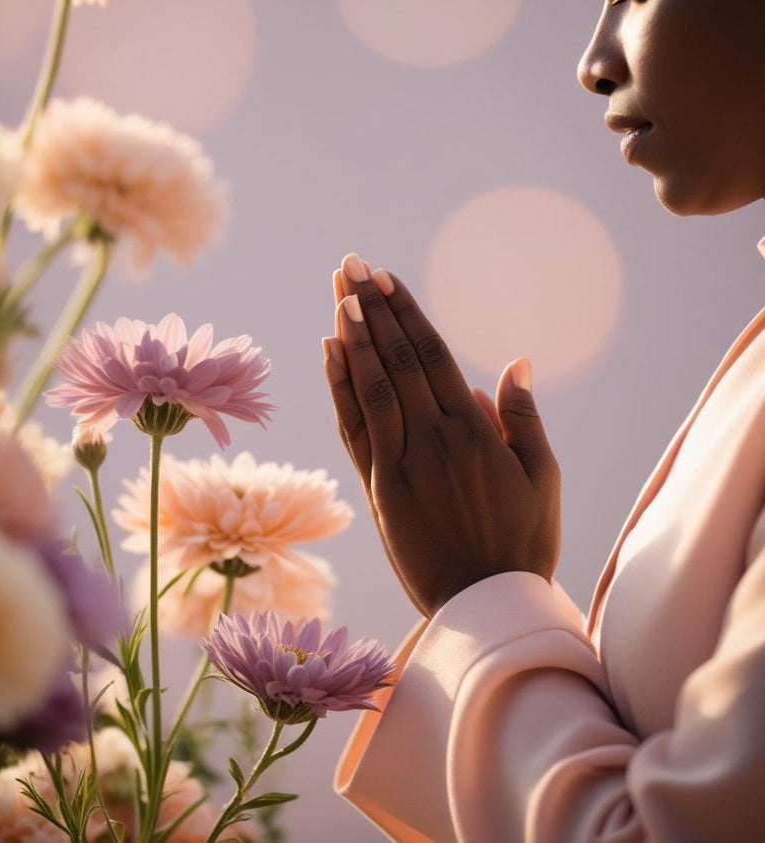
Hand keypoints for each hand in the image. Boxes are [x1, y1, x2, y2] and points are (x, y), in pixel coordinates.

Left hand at [322, 252, 560, 617]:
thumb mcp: (542, 479)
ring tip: (338, 292)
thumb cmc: (524, 542)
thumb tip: (514, 363)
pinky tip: (330, 352)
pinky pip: (353, 427)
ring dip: (350, 335)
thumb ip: (523, 419)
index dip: (405, 313)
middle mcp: (429, 440)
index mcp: (471, 433)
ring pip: (368, 386)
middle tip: (350, 265)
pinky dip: (339, 387)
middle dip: (370, 308)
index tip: (384, 278)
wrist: (485, 607)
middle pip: (393, 360)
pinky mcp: (377, 487)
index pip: (431, 356)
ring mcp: (397, 463)